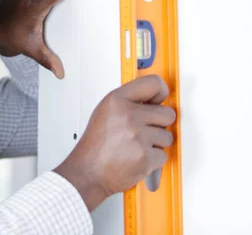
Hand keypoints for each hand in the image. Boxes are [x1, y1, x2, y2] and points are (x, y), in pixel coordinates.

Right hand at [53, 75, 176, 211]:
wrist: (88, 171)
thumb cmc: (96, 145)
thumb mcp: (105, 112)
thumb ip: (128, 102)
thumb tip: (153, 99)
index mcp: (117, 100)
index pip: (153, 83)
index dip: (161, 92)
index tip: (159, 100)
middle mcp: (128, 115)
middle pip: (167, 113)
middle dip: (159, 125)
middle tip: (142, 132)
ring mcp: (138, 136)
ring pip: (167, 137)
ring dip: (156, 144)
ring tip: (135, 146)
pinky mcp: (145, 156)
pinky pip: (163, 155)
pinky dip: (153, 160)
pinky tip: (136, 158)